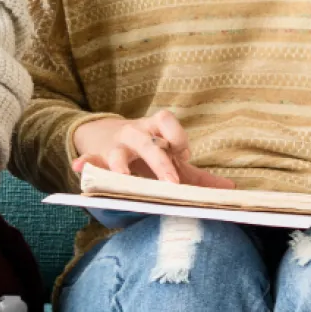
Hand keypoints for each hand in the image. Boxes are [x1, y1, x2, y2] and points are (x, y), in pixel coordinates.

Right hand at [73, 109, 234, 188]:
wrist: (107, 137)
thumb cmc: (147, 152)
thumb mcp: (170, 159)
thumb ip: (197, 175)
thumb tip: (230, 190)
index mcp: (155, 131)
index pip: (167, 122)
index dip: (176, 137)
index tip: (183, 155)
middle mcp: (135, 134)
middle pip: (147, 141)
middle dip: (159, 161)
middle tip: (171, 183)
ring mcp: (115, 145)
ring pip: (117, 150)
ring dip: (120, 164)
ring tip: (124, 178)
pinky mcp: (97, 157)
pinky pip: (89, 159)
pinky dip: (85, 164)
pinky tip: (80, 168)